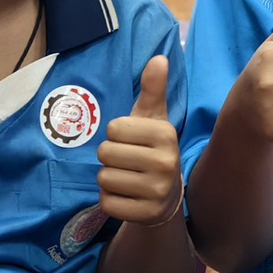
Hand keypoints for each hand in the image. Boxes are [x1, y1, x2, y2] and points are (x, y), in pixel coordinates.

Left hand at [97, 56, 183, 226]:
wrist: (168, 196)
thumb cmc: (153, 149)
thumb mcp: (154, 119)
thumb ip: (153, 89)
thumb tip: (158, 58)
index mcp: (166, 135)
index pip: (113, 129)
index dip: (116, 135)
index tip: (133, 141)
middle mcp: (166, 163)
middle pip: (105, 153)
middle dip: (110, 157)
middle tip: (128, 162)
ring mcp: (157, 191)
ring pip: (104, 178)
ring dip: (109, 179)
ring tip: (129, 179)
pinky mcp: (145, 214)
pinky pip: (106, 202)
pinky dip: (110, 200)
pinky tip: (128, 196)